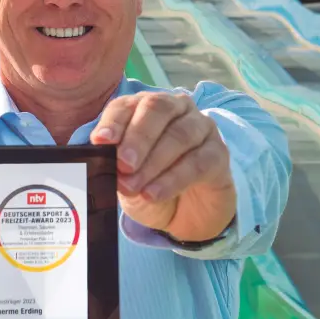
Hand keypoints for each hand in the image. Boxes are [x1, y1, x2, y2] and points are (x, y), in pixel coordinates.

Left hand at [91, 91, 234, 242]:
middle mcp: (176, 109)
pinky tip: (154, 194)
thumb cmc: (149, 184)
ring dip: (154, 162)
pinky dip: (173, 179)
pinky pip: (198, 162)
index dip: (113, 121)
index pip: (127, 104)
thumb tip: (100, 162)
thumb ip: (114, 166)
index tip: (101, 141)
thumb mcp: (125, 177)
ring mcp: (202, 128)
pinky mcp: (219, 154)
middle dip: (138, 137)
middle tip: (122, 165)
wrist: (184, 214)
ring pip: (180, 134)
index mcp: (145, 108)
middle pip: (157, 109)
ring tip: (134, 187)